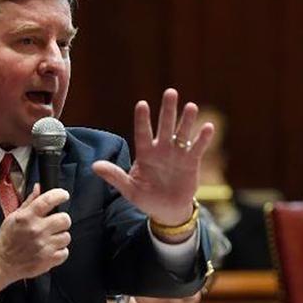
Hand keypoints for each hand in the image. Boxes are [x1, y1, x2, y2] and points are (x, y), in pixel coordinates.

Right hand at [0, 186, 71, 292]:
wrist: (2, 263)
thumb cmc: (7, 240)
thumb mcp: (13, 217)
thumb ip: (29, 202)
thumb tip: (39, 187)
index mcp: (27, 217)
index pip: (49, 200)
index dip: (60, 195)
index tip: (63, 195)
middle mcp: (37, 230)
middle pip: (65, 219)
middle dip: (62, 219)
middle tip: (55, 223)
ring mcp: (44, 246)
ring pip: (66, 236)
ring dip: (60, 236)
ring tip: (49, 238)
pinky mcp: (48, 260)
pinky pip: (65, 252)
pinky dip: (59, 251)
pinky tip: (49, 249)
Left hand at [92, 88, 215, 229]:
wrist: (167, 210)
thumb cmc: (146, 198)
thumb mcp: (129, 189)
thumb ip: (115, 176)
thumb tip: (95, 166)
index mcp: (145, 153)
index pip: (142, 133)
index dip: (142, 120)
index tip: (142, 104)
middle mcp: (162, 149)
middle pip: (165, 126)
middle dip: (168, 110)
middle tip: (170, 92)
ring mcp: (177, 153)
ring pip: (182, 133)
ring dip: (186, 120)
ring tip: (191, 106)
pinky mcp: (191, 161)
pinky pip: (197, 148)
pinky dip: (203, 138)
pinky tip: (208, 127)